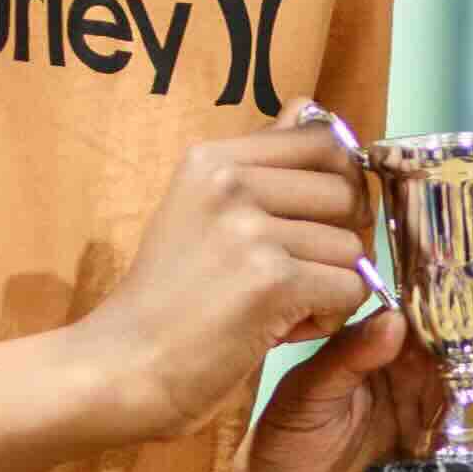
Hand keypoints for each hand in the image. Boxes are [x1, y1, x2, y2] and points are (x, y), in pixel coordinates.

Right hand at [75, 118, 375, 440]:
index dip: (340, 184)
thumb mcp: (200, 211)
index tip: (318, 222)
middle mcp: (229, 183)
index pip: (322, 140)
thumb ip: (258, 163)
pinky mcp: (270, 280)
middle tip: (300, 274)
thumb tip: (307, 104)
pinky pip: (349, 288)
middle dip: (341, 238)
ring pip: (351, 247)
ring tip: (282, 308)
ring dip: (331, 286)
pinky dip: (328, 318)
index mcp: (212, 159)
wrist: (121, 367)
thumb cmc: (166, 299)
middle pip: (346, 192)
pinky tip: (283, 330)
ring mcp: (249, 229)